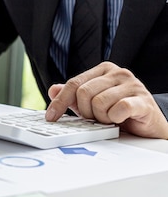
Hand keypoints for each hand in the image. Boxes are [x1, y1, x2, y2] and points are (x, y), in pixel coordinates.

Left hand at [45, 62, 167, 138]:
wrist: (147, 125)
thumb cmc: (119, 112)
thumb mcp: (90, 103)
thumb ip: (73, 96)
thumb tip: (53, 90)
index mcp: (104, 70)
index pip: (74, 83)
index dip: (60, 102)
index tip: (51, 116)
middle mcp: (119, 73)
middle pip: (84, 93)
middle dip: (85, 111)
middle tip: (95, 118)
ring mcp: (133, 85)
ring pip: (99, 103)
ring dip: (101, 118)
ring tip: (110, 118)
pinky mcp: (143, 100)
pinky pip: (119, 109)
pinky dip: (115, 118)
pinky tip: (120, 119)